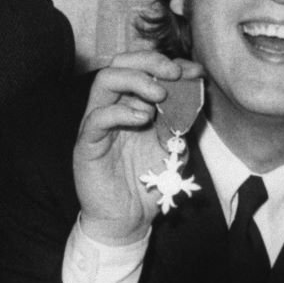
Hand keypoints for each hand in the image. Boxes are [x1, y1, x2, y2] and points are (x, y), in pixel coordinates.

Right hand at [73, 51, 203, 245]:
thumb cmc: (148, 183)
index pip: (144, 68)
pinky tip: (144, 119)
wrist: (129, 220)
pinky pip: (97, 117)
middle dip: (151, 62)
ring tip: (160, 96)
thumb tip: (195, 95)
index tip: (196, 72)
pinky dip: (122, 112)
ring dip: (136, 80)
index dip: (170, 63)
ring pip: (105, 81)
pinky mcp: (87, 143)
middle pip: (120, 63)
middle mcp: (113, 107)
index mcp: (132, 103)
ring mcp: (97, 123)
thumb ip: (181, 122)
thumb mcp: (175, 148)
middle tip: (175, 74)